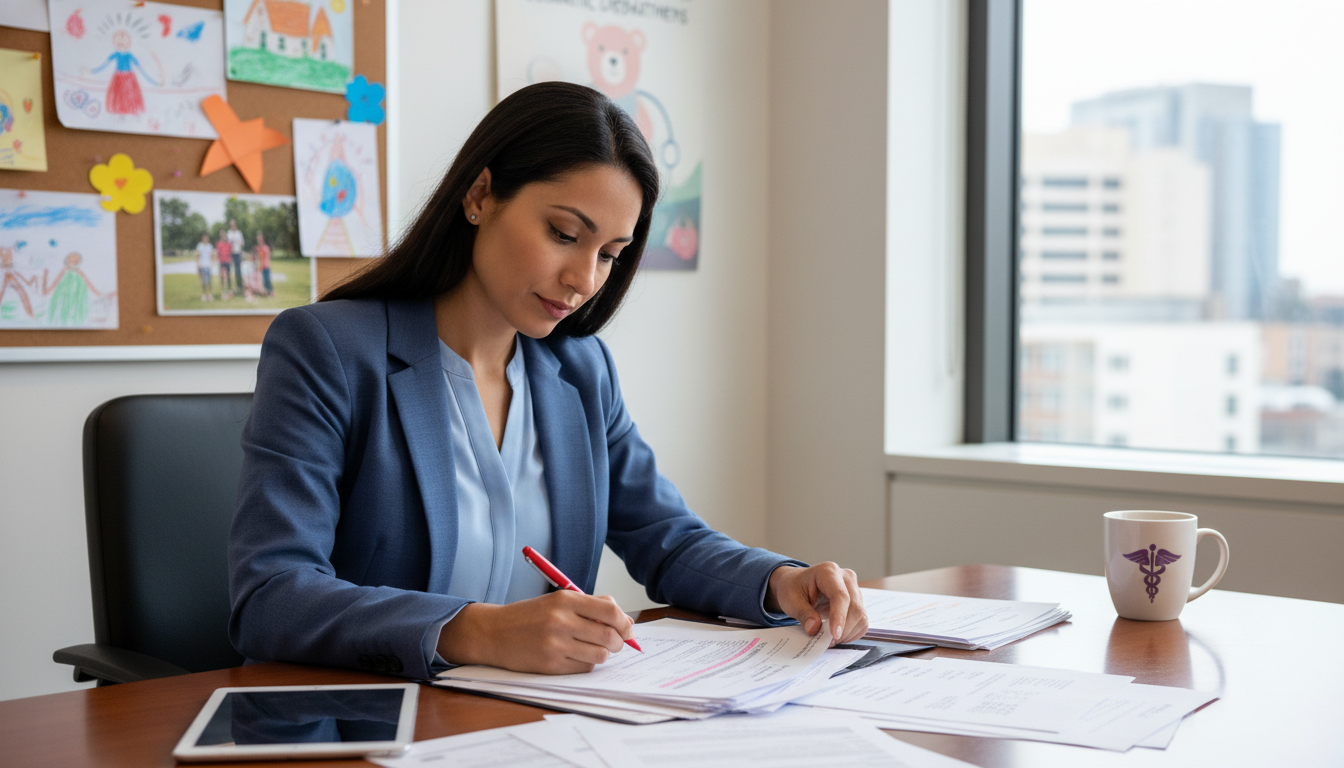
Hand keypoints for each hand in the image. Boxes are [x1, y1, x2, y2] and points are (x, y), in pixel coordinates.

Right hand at [436, 591, 634, 673]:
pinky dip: (587, 663)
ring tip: (595, 648)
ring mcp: (555, 645)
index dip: (624, 622)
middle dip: (619, 641)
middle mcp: (561, 621)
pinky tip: (577, 656)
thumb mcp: (557, 601)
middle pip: (609, 636)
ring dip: (603, 654)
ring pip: (600, 655)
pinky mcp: (550, 665)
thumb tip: (624, 619)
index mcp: (565, 600)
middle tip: (616, 642)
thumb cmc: (529, 616)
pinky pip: (584, 668)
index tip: (627, 628)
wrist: (494, 632)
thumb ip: (591, 605)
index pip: (610, 611)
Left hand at [765, 562, 867, 644]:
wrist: (797, 584)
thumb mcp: (791, 600)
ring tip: (829, 639)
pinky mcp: (858, 601)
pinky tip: (837, 635)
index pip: (840, 595)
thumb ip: (803, 614)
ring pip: (861, 616)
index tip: (834, 635)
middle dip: (843, 629)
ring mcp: (854, 589)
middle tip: (827, 642)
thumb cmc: (793, 588)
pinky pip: (862, 622)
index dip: (839, 617)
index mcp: (827, 571)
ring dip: (847, 633)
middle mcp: (846, 577)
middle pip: (854, 607)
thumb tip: (814, 629)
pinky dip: (852, 633)